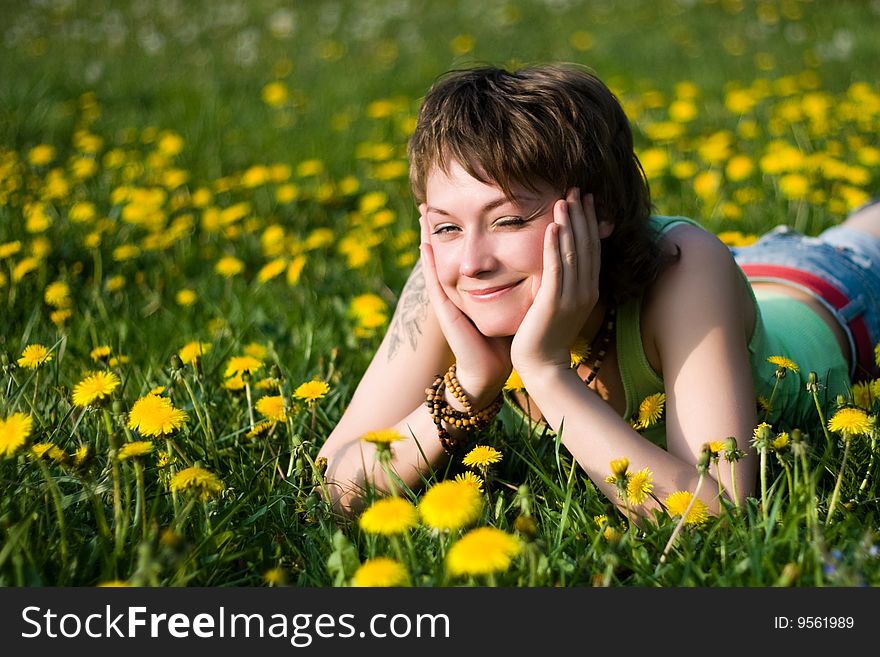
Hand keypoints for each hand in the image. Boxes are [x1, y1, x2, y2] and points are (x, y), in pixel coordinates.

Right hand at [419, 208, 511, 405]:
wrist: (492, 370)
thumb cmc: (505, 338)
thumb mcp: (516, 302)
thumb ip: (524, 282)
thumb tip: (547, 259)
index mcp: (475, 284)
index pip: (469, 250)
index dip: (465, 228)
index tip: (463, 201)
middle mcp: (458, 287)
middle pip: (448, 250)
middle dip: (440, 225)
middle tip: (430, 199)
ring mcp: (448, 297)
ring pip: (436, 260)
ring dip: (428, 235)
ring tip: (422, 212)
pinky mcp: (446, 310)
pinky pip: (435, 282)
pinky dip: (428, 263)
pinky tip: (424, 244)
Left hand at [510, 189, 603, 374]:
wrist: (541, 365)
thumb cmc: (546, 336)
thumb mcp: (560, 305)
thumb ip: (562, 283)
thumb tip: (560, 261)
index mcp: (588, 290)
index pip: (592, 249)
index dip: (589, 222)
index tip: (585, 199)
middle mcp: (585, 291)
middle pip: (587, 245)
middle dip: (582, 216)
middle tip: (577, 189)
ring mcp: (572, 297)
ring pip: (574, 253)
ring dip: (570, 224)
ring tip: (565, 199)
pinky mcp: (555, 302)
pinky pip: (557, 269)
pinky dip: (556, 247)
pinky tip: (553, 227)